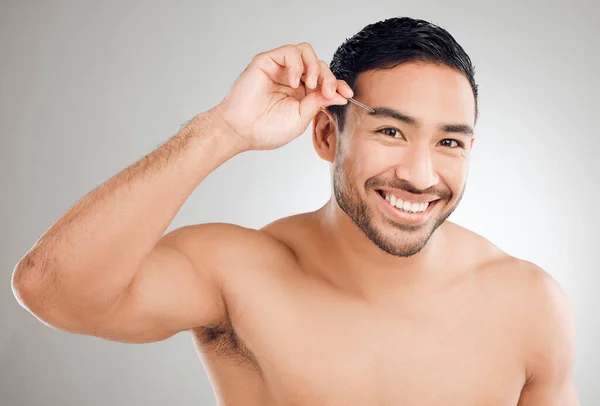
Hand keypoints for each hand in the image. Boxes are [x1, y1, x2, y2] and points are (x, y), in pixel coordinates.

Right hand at [215, 43, 353, 150]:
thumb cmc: (266, 129)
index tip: (347, 93)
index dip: (338, 84)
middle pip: (319, 65)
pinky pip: (290, 51)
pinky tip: (294, 82)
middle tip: (328, 92)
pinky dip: (297, 65)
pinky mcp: (268, 61)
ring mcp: (281, 69)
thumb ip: (319, 103)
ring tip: (312, 84)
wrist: (242, 130)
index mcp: (302, 94)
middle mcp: (293, 79)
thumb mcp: (301, 118)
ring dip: (315, 66)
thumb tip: (340, 95)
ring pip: (306, 52)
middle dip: (329, 77)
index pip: (325, 81)